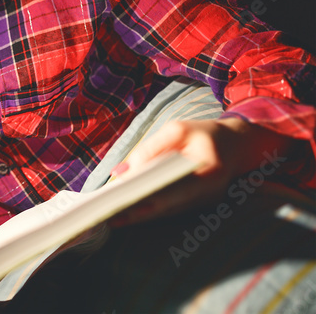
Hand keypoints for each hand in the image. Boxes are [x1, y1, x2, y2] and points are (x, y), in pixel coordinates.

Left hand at [110, 118, 294, 225]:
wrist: (237, 143)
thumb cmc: (204, 133)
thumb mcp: (176, 130)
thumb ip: (150, 148)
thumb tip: (123, 171)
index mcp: (208, 170)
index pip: (172, 189)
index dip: (144, 196)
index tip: (119, 198)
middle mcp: (210, 192)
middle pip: (167, 205)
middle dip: (136, 211)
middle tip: (109, 215)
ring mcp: (206, 202)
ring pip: (168, 211)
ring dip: (139, 214)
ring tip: (111, 216)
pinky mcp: (200, 205)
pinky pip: (171, 209)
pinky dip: (150, 210)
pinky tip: (128, 212)